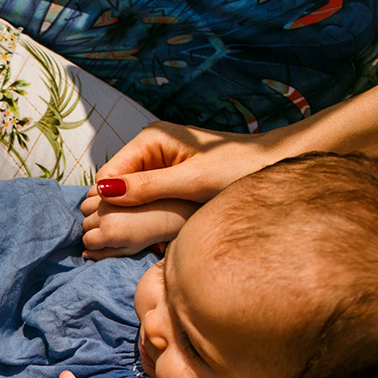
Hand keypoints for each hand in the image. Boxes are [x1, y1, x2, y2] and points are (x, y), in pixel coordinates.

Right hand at [80, 121, 283, 252]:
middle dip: (119, 210)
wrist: (273, 164)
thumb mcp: (192, 181)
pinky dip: (147, 214)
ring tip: (144, 236)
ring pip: (129, 194)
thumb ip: (148, 187)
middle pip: (115, 185)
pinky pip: (145, 197)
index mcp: (150, 139)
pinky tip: (157, 229)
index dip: (106, 202)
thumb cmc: (238, 169)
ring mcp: (158, 163)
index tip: (111, 231)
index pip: (108, 174)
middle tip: (130, 238)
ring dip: (133, 214)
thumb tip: (104, 192)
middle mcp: (149, 147)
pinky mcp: (169, 177)